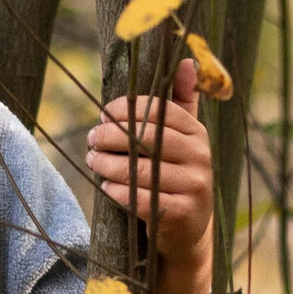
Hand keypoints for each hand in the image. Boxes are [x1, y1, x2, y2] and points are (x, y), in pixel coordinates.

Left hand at [86, 58, 215, 263]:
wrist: (188, 231)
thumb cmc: (176, 175)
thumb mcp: (183, 138)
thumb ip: (182, 101)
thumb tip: (186, 61)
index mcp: (198, 133)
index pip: (158, 112)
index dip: (126, 111)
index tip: (103, 115)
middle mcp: (201, 157)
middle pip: (145, 139)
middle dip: (110, 137)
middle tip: (91, 139)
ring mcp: (194, 187)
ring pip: (138, 169)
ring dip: (106, 164)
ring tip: (92, 160)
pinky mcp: (180, 214)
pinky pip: (138, 198)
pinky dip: (116, 191)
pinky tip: (106, 186)